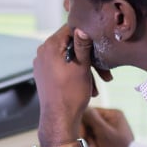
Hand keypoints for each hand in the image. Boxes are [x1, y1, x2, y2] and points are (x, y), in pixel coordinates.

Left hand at [33, 25, 97, 146]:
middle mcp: (42, 52)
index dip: (87, 36)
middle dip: (89, 58)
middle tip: (105, 74)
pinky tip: (88, 88)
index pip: (71, 28)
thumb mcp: (82, 66)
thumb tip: (82, 28)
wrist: (60, 119)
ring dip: (85, 69)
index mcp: (50, 45)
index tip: (100, 48)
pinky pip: (62, 67)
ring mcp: (41, 64)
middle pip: (70, 45)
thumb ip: (83, 45)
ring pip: (68, 58)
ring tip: (97, 86)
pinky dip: (75, 74)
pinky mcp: (43, 75)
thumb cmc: (72, 93)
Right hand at [80, 107, 133, 146]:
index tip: (83, 134)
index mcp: (112, 114)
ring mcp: (108, 128)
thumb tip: (83, 108)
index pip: (91, 112)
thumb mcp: (104, 131)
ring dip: (89, 140)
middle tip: (86, 144)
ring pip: (90, 131)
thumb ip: (92, 118)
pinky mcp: (105, 137)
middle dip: (87, 134)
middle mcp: (110, 119)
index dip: (84, 123)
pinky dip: (92, 144)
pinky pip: (93, 137)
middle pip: (89, 122)